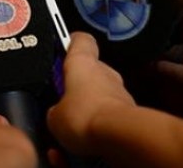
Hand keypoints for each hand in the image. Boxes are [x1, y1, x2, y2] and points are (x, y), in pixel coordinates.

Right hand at [46, 32, 134, 154]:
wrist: (120, 137)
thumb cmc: (87, 116)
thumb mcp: (53, 117)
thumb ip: (55, 111)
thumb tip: (57, 116)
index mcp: (82, 63)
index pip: (80, 40)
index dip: (70, 42)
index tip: (62, 47)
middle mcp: (104, 73)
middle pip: (89, 72)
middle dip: (77, 86)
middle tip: (63, 102)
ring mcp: (119, 92)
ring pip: (100, 95)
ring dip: (88, 108)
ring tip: (74, 129)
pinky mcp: (129, 112)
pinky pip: (109, 115)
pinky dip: (99, 125)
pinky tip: (88, 142)